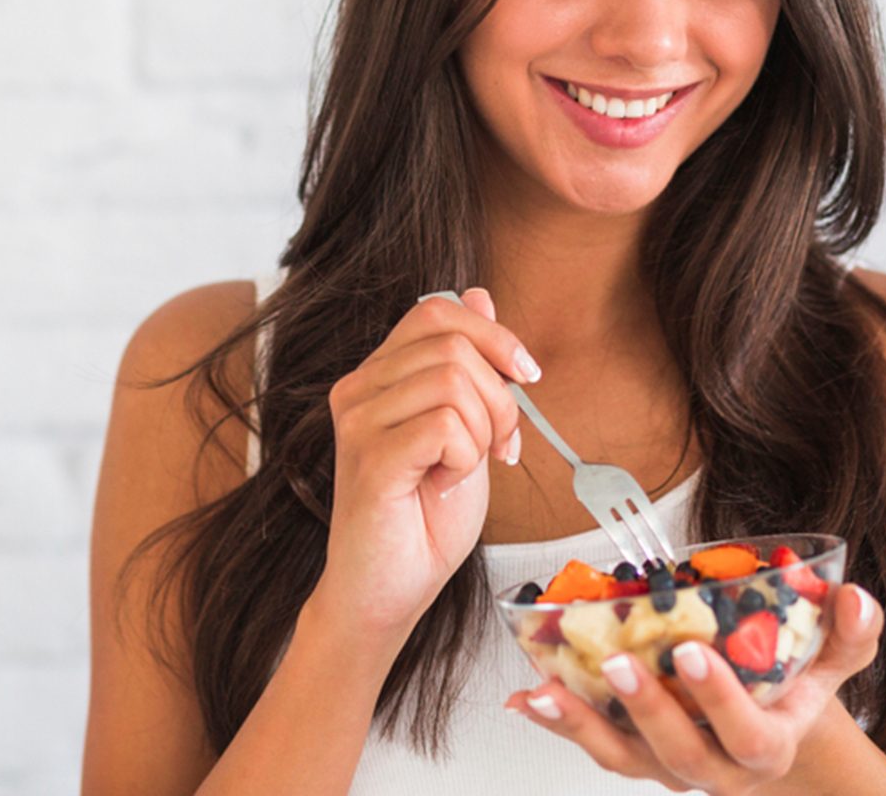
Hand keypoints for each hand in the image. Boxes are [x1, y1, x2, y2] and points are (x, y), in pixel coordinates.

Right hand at [306, 287, 535, 642]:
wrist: (390, 591)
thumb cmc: (426, 515)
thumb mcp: (465, 425)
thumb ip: (468, 364)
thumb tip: (480, 293)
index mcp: (379, 373)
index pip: (437, 310)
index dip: (494, 334)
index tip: (527, 375)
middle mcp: (358, 387)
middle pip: (454, 344)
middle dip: (500, 395)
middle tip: (499, 446)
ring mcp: (358, 421)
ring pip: (455, 381)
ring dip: (484, 431)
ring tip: (465, 468)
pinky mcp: (369, 458)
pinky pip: (446, 425)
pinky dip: (466, 458)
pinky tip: (445, 483)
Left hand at [504, 584, 882, 793]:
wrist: (779, 737)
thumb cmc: (797, 688)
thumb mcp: (836, 659)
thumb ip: (851, 631)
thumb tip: (855, 597)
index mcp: (767, 744)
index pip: (748, 735)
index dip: (719, 700)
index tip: (692, 652)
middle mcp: (717, 767)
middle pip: (678, 754)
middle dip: (646, 709)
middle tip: (616, 661)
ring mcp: (671, 764)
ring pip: (624, 757)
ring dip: (581, 724)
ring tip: (544, 690)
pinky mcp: (638, 753)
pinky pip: (597, 743)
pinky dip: (561, 720)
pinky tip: (527, 696)